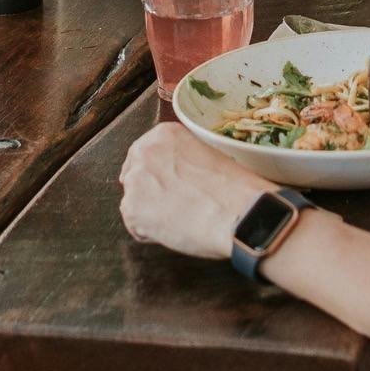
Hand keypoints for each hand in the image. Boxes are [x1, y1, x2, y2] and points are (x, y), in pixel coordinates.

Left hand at [119, 124, 272, 258]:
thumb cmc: (232, 189)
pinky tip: (175, 230)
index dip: (159, 177)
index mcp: (164, 135)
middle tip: (175, 207)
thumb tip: (175, 178)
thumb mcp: (206, 156)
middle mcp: (144, 152)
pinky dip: (151, 235)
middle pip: (135, 178)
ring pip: (134, 203)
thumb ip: (181, 161)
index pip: (145, 156)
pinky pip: (136, 227)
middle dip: (150, 194)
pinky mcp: (131, 208)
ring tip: (180, 219)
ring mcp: (134, 180)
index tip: (170, 187)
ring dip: (151, 215)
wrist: (238, 212)